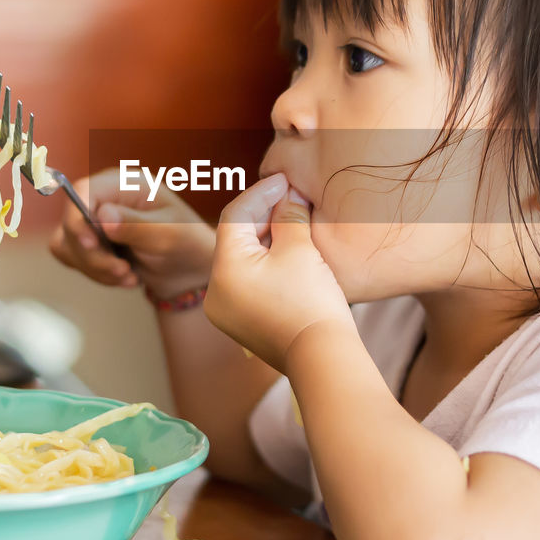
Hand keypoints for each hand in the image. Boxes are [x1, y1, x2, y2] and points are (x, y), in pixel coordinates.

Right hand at [49, 167, 215, 297]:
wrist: (191, 268)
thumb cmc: (186, 242)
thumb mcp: (167, 234)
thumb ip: (135, 225)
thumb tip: (103, 215)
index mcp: (125, 183)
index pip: (82, 190)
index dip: (78, 217)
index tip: (92, 244)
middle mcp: (105, 198)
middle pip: (71, 222)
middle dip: (93, 254)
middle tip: (123, 271)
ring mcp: (96, 220)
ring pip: (68, 244)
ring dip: (95, 267)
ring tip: (128, 276)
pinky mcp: (92, 242)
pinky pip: (75, 258)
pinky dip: (96, 273)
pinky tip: (124, 277)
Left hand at [203, 173, 354, 372]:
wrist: (323, 359)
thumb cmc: (311, 302)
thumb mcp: (300, 249)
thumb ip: (289, 216)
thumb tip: (288, 195)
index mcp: (224, 270)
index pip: (235, 216)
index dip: (261, 193)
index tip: (284, 180)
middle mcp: (216, 291)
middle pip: (236, 238)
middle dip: (265, 215)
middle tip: (292, 198)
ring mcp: (226, 311)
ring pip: (242, 259)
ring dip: (267, 238)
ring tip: (294, 220)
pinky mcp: (241, 322)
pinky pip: (248, 281)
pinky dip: (266, 261)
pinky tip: (289, 249)